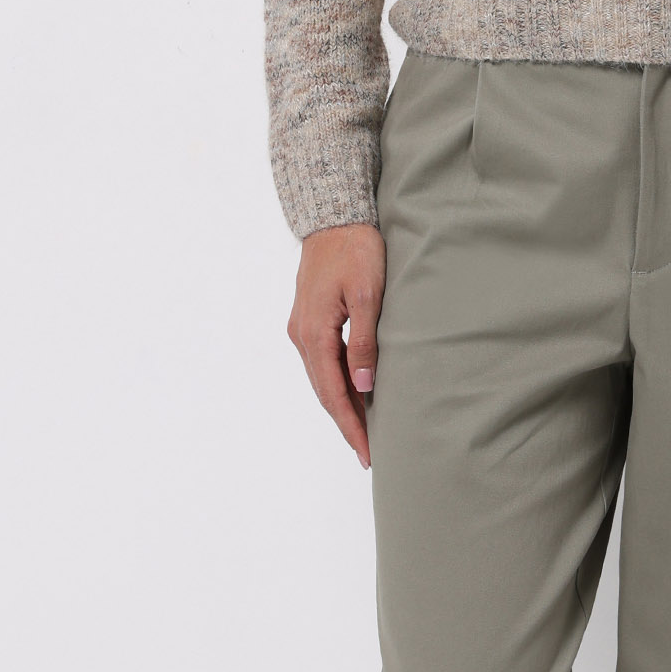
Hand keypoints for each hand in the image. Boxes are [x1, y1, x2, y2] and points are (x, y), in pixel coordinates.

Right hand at [288, 222, 386, 467]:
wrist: (334, 218)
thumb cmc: (356, 251)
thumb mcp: (369, 295)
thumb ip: (364, 341)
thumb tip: (363, 384)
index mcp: (314, 333)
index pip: (332, 393)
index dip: (350, 425)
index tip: (367, 452)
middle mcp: (302, 335)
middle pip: (323, 391)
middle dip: (346, 423)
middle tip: (368, 452)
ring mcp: (301, 328)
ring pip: (321, 378)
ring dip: (341, 404)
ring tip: (364, 430)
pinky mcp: (309, 320)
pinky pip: (321, 362)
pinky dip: (337, 382)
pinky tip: (354, 392)